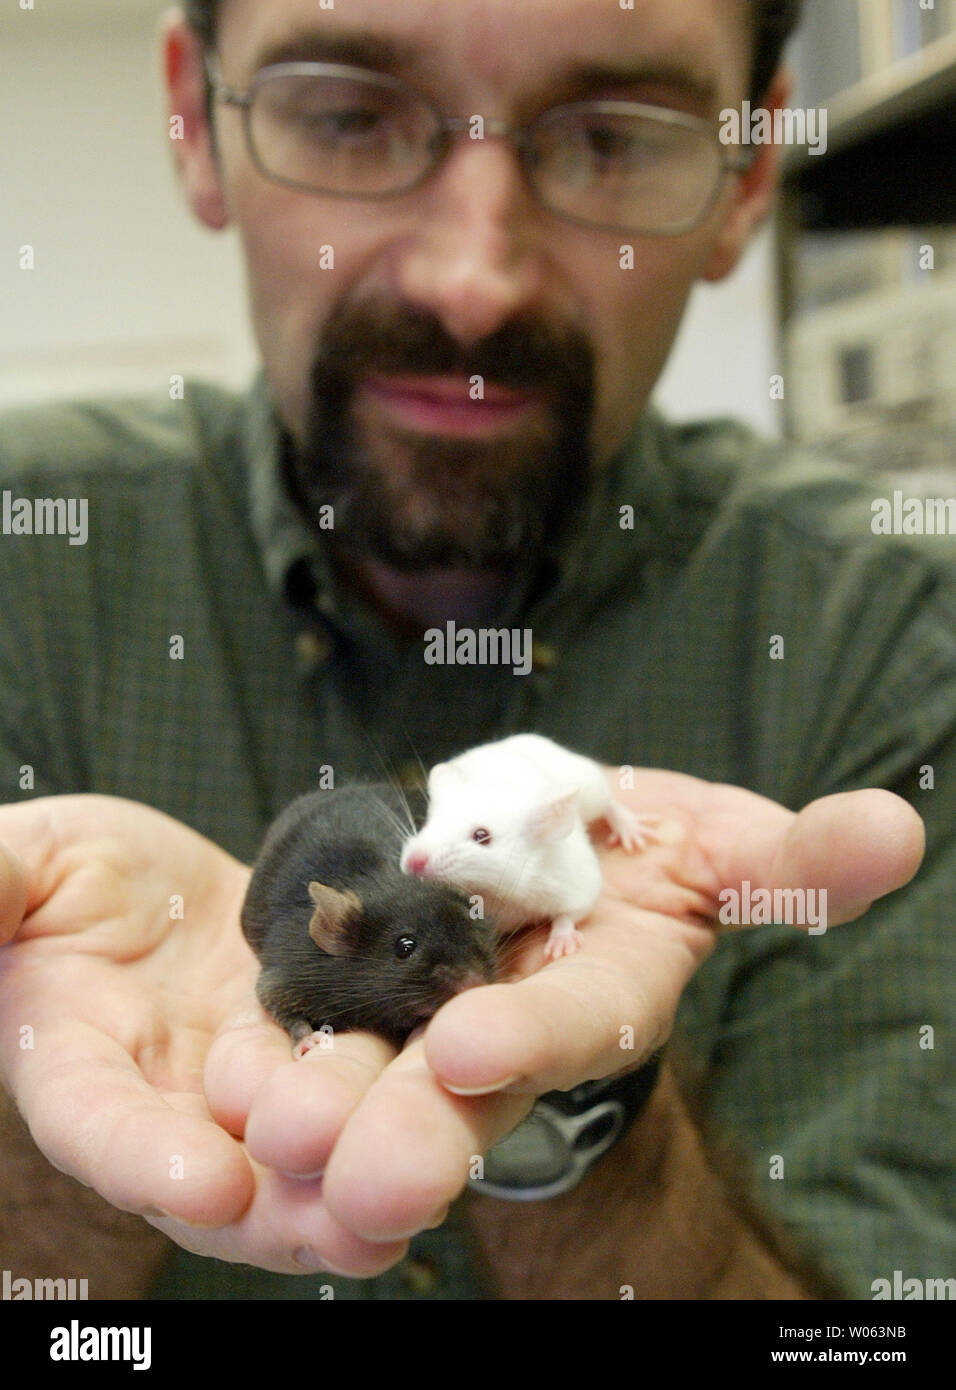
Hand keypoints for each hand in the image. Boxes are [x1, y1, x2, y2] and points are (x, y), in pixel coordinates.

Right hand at [0, 795, 411, 1275]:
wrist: (142, 875)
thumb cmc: (59, 874)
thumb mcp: (22, 865)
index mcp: (70, 1056)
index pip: (94, 1119)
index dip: (142, 1157)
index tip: (206, 1184)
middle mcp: (165, 1092)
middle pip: (217, 1171)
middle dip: (283, 1204)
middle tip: (353, 1223)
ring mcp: (246, 1073)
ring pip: (298, 1145)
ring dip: (354, 1175)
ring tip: (412, 1197)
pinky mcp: (315, 1036)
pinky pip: (356, 1077)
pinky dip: (399, 1104)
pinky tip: (457, 1122)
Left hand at [203, 771, 923, 1262]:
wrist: (544, 851)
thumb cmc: (645, 852)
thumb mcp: (721, 843)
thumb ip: (792, 858)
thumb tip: (898, 825)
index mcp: (600, 994)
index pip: (573, 1024)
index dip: (530, 1037)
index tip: (469, 1051)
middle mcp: (508, 1024)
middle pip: (456, 1085)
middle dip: (410, 1128)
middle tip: (352, 1178)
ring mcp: (424, 1015)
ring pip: (368, 1069)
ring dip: (317, 1104)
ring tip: (265, 1126)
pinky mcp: (357, 990)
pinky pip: (304, 1024)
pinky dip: (266, 1054)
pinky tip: (224, 1072)